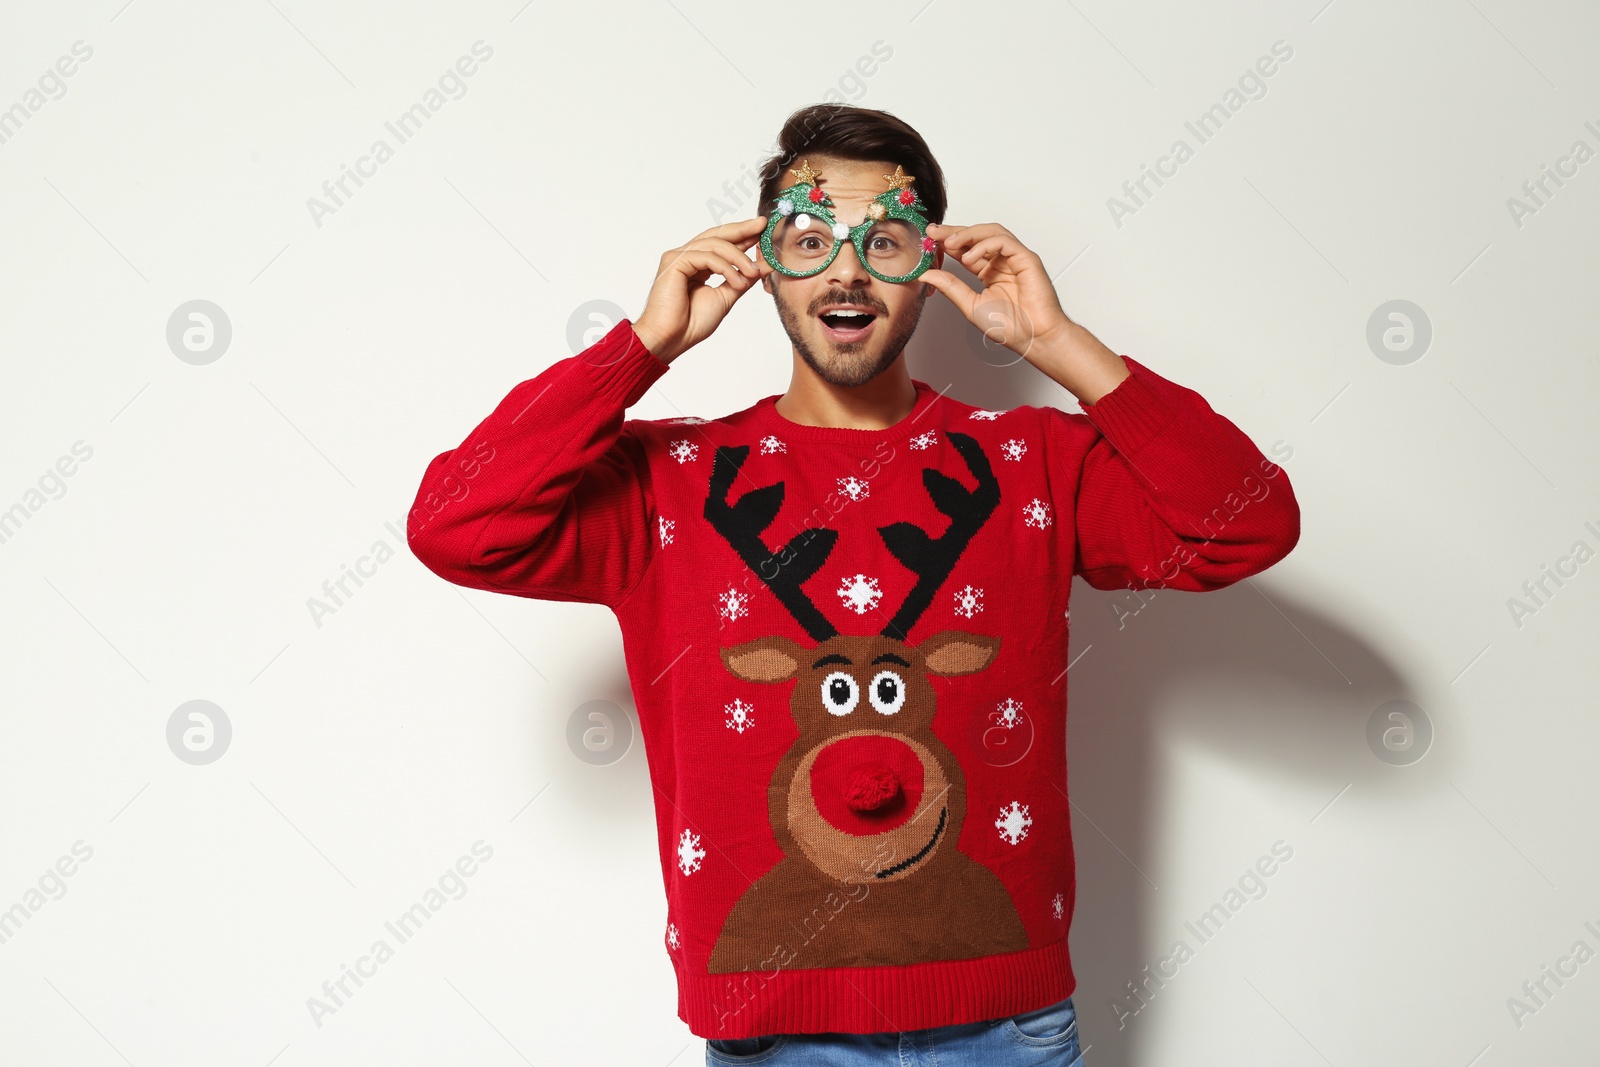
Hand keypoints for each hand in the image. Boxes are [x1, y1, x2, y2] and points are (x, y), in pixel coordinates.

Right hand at [633, 217, 774, 363]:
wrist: (672, 339)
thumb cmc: (692, 323)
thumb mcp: (726, 297)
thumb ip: (743, 280)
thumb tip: (764, 266)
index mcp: (698, 265)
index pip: (723, 243)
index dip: (743, 236)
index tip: (764, 231)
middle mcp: (687, 257)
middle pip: (717, 235)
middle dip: (742, 229)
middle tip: (762, 225)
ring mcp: (679, 257)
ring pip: (714, 244)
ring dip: (738, 257)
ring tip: (753, 273)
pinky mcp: (674, 262)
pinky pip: (706, 257)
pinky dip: (725, 268)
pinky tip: (736, 282)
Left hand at [920, 222, 1073, 361]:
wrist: (1032, 338)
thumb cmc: (1010, 327)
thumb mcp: (970, 305)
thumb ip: (950, 287)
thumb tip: (926, 274)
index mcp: (989, 272)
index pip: (967, 250)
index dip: (948, 242)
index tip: (928, 239)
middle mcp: (1002, 262)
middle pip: (977, 236)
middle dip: (954, 232)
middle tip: (934, 232)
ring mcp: (1015, 258)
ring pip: (992, 232)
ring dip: (968, 234)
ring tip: (949, 243)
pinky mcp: (1026, 258)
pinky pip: (1004, 242)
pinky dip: (985, 245)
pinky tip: (969, 257)